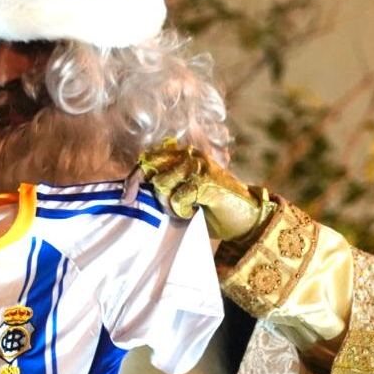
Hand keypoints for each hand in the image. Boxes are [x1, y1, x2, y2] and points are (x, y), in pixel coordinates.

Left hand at [137, 139, 270, 242]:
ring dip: (167, 204)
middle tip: (145, 205)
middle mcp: (191, 155)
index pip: (150, 159)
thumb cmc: (214, 208)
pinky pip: (177, 198)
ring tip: (182, 211)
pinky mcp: (206, 182)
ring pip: (161, 184)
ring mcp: (199, 167)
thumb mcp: (185, 194)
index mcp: (184, 155)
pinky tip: (193, 213)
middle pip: (150, 167)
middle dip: (143, 188)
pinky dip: (181, 211)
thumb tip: (135, 192)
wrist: (248, 218)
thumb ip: (166, 187)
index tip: (126, 196)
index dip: (134, 177)